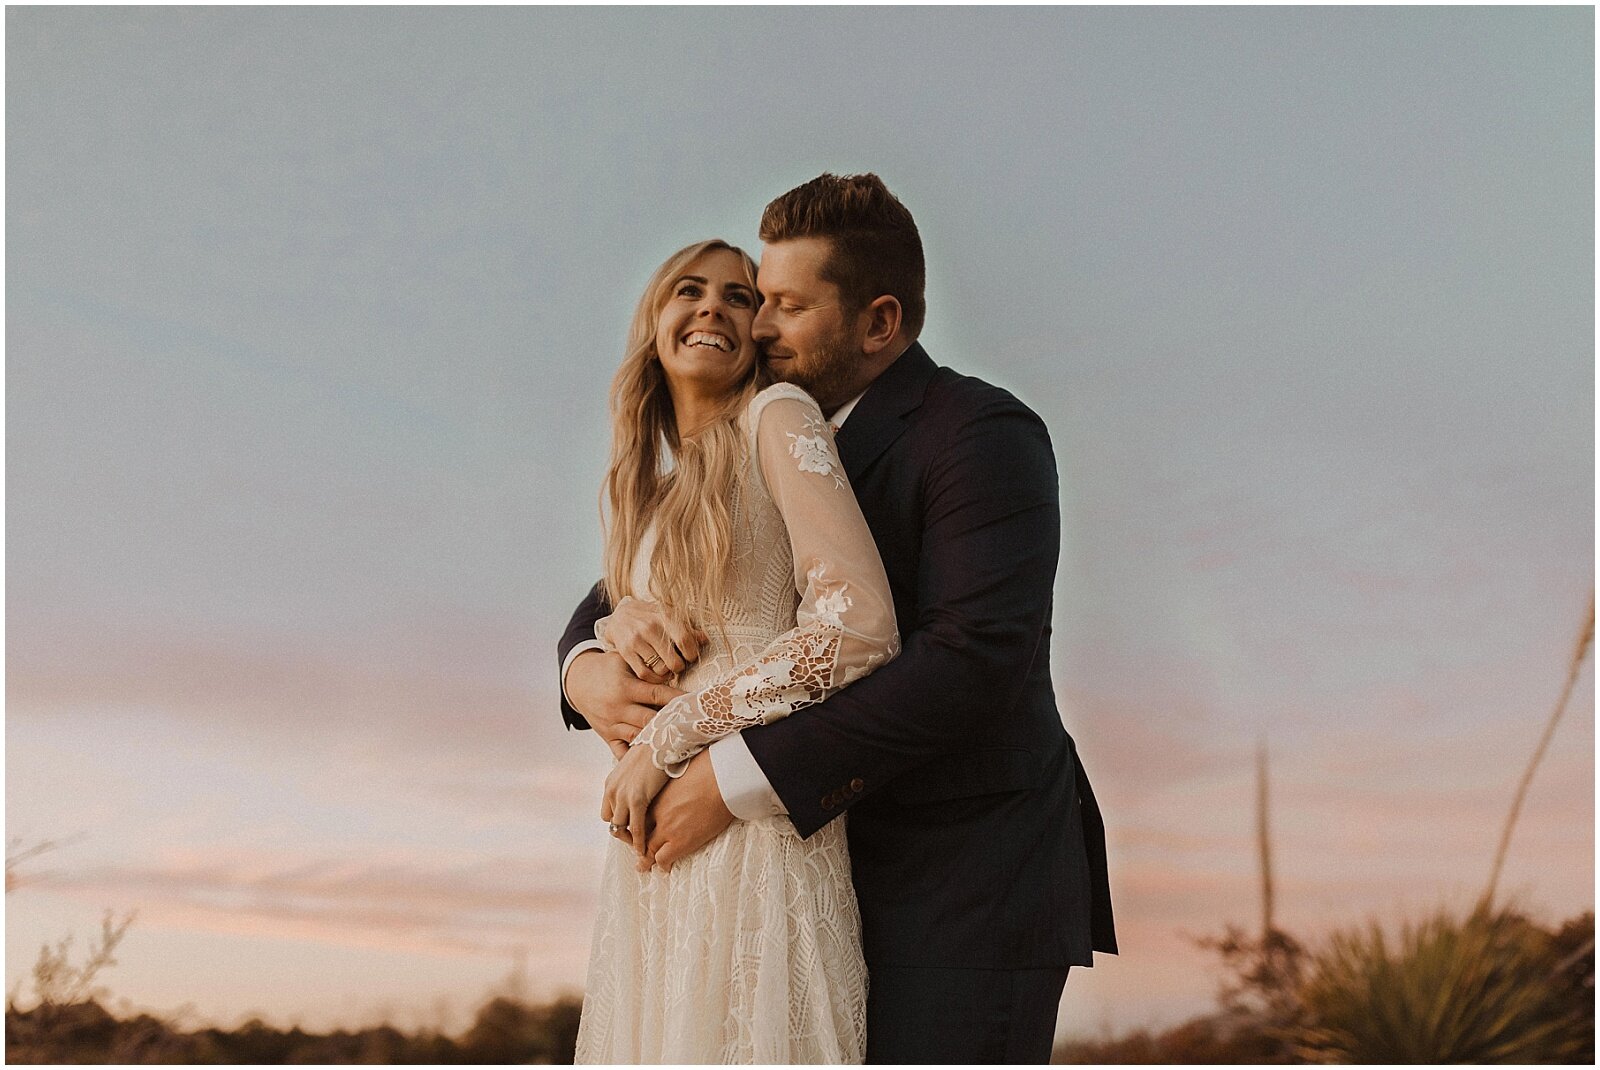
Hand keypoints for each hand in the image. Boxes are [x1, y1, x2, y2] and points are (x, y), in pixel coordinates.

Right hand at [568, 650, 685, 757]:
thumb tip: (674, 670)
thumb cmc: (608, 668)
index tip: (697, 702)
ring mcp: (612, 724)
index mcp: (625, 687)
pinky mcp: (607, 735)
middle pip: (650, 719)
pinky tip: (653, 761)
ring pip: (638, 737)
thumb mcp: (624, 660)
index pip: (657, 694)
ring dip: (657, 740)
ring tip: (680, 743)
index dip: (678, 698)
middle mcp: (618, 708)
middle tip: (694, 725)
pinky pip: (621, 752)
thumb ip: (646, 667)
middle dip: (671, 722)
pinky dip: (635, 758)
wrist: (578, 681)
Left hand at [601, 745, 670, 858]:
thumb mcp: (639, 763)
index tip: (633, 828)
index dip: (620, 821)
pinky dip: (640, 841)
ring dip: (631, 841)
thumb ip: (636, 778)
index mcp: (611, 782)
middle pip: (612, 822)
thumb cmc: (658, 748)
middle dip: (624, 833)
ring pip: (621, 828)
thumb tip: (644, 784)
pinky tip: (645, 849)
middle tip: (637, 843)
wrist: (664, 737)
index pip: (608, 811)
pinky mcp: (637, 799)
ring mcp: (622, 795)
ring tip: (641, 851)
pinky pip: (636, 828)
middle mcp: (612, 790)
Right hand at [602, 596, 706, 683]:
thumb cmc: (651, 616)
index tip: (690, 656)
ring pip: (660, 669)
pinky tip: (657, 673)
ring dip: (667, 673)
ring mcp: (636, 640)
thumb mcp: (669, 616)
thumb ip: (687, 627)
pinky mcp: (626, 652)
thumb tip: (705, 640)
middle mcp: (650, 628)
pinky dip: (654, 678)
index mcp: (664, 616)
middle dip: (680, 667)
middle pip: (673, 660)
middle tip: (678, 664)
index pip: (684, 640)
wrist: (620, 616)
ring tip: (667, 668)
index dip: (692, 653)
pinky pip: (645, 674)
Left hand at [641, 750, 733, 871]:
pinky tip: (666, 868)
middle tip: (638, 850)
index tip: (643, 827)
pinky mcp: (681, 840)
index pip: (641, 814)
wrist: (722, 778)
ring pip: (649, 849)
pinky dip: (663, 864)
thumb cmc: (710, 768)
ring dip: (646, 858)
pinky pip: (663, 858)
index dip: (641, 823)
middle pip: (641, 833)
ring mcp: (667, 828)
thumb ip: (677, 777)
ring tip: (644, 865)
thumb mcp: (684, 768)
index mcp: (658, 794)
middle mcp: (657, 812)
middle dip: (639, 843)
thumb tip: (684, 774)